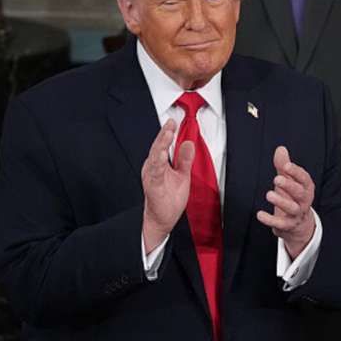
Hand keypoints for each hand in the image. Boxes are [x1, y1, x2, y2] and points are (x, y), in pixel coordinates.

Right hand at [142, 119, 193, 252]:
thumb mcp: (182, 175)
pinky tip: (161, 156)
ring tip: (166, 134)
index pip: (163, 145)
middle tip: (170, 123)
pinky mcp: (153, 187)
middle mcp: (152, 168)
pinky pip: (155, 174)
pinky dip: (157, 164)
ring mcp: (152, 177)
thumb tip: (188, 143)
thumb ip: (184, 159)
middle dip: (164, 135)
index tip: (173, 121)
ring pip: (155, 158)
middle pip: (157, 148)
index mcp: (159, 164)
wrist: (162, 219)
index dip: (167, 133)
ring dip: (161, 145)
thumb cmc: (169, 198)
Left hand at [256, 146, 315, 258]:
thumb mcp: (289, 181)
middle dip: (289, 185)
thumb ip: (284, 166)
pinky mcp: (288, 225)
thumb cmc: (292, 198)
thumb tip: (281, 149)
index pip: (304, 179)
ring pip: (292, 208)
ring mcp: (297, 214)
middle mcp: (304, 201)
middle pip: (300, 193)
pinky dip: (270, 220)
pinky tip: (260, 214)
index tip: (286, 166)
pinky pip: (281, 223)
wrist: (299, 225)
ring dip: (281, 202)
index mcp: (306, 188)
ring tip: (269, 194)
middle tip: (276, 179)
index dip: (296, 172)